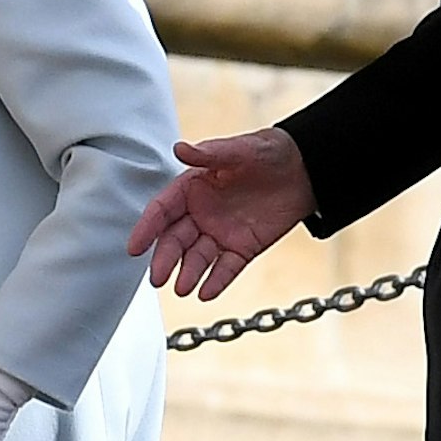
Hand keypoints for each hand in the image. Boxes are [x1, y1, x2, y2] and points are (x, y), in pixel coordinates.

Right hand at [127, 128, 315, 300]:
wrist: (305, 170)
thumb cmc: (269, 153)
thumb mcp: (241, 149)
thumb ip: (210, 153)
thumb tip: (180, 148)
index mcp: (193, 188)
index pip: (163, 210)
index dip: (147, 228)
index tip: (135, 246)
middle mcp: (201, 213)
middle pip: (176, 240)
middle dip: (165, 259)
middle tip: (157, 278)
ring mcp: (220, 233)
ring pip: (198, 257)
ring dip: (188, 273)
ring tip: (182, 288)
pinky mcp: (242, 249)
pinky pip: (226, 268)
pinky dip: (216, 280)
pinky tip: (205, 292)